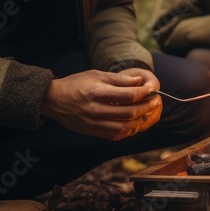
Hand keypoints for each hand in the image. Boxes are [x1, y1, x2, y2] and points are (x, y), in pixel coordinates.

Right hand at [40, 69, 161, 140]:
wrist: (54, 100)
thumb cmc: (76, 84)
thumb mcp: (96, 75)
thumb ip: (118, 79)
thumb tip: (139, 81)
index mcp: (97, 93)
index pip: (128, 96)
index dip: (143, 93)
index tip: (152, 90)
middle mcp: (96, 111)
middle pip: (129, 112)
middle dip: (146, 107)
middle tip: (155, 101)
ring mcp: (94, 124)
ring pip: (125, 127)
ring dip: (140, 120)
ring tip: (148, 113)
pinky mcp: (93, 132)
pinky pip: (115, 135)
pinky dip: (128, 131)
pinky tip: (135, 123)